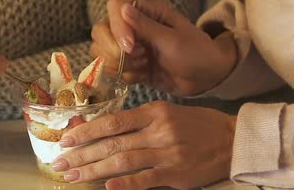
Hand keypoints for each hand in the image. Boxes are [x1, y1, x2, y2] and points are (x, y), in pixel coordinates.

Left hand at [53, 101, 236, 188]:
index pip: (112, 121)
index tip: (66, 138)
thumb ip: (140, 121)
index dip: (86, 130)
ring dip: (93, 169)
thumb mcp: (168, 113)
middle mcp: (158, 130)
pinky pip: (146, 180)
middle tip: (59, 163)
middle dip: (81, 154)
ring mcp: (167, 153)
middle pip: (111, 142)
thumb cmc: (199, 125)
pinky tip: (107, 187)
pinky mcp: (177, 174)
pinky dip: (125, 184)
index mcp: (154, 112)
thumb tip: (107, 131)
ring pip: (122, 161)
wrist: (233, 140)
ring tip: (73, 176)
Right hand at [91, 0, 236, 94]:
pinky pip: (109, 69)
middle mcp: (132, 24)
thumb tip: (123, 7)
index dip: (117, 26)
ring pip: (100, 52)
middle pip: (100, 30)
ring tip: (144, 65)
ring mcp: (127, 44)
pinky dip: (124, 75)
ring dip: (119, 64)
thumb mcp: (172, 40)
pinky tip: (143, 75)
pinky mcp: (127, 64)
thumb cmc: (195, 53)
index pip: (115, 6)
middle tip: (140, 58)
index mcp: (146, 9)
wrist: (205, 78)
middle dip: (114, 50)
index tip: (131, 45)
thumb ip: (145, 26)